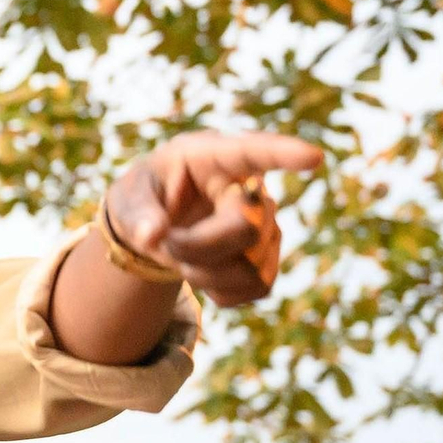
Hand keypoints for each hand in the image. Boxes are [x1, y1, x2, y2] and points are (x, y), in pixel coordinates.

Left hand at [103, 131, 323, 306]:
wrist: (157, 228)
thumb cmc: (145, 199)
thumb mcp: (128, 200)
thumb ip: (137, 215)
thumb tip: (153, 236)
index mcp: (213, 156)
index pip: (253, 151)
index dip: (284, 154)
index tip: (313, 157)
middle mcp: (250, 188)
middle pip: (245, 228)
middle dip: (196, 247)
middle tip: (163, 244)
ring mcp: (267, 225)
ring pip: (250, 266)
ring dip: (202, 273)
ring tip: (180, 255)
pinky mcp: (270, 259)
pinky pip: (258, 288)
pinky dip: (220, 292)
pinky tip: (203, 272)